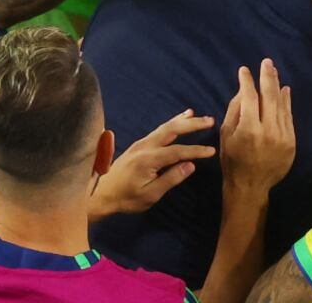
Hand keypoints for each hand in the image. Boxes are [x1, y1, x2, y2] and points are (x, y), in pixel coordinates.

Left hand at [90, 109, 216, 219]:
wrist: (99, 194)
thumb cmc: (126, 198)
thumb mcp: (150, 195)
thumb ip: (171, 179)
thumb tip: (190, 165)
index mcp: (149, 159)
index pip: (178, 151)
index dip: (196, 151)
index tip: (212, 151)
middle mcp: (145, 146)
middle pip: (172, 130)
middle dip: (192, 124)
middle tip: (209, 120)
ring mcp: (140, 143)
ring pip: (164, 127)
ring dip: (181, 120)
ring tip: (196, 114)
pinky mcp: (138, 145)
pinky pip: (158, 129)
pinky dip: (171, 123)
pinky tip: (177, 120)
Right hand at [221, 60, 294, 193]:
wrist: (250, 185)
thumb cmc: (232, 160)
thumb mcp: (226, 135)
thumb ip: (234, 111)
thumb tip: (243, 90)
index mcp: (248, 129)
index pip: (249, 98)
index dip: (246, 81)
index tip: (244, 70)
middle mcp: (268, 131)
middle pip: (269, 97)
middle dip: (267, 77)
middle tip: (266, 62)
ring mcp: (283, 136)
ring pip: (281, 105)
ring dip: (277, 86)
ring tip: (273, 71)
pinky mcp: (291, 142)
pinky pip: (289, 117)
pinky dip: (286, 102)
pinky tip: (284, 90)